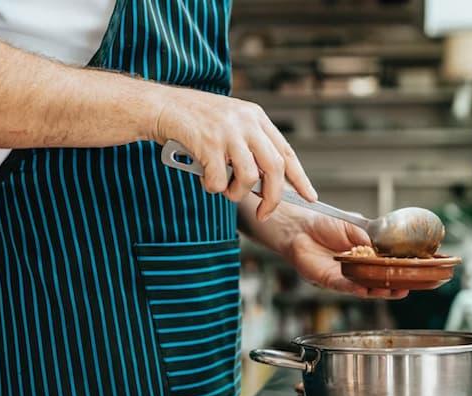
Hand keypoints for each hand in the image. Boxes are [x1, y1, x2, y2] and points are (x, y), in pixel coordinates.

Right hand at [153, 86, 315, 219]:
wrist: (161, 106)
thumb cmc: (194, 122)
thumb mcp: (230, 124)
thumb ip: (250, 147)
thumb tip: (268, 184)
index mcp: (256, 117)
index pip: (286, 152)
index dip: (300, 178)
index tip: (310, 197)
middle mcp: (246, 122)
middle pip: (274, 168)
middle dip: (272, 198)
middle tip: (264, 213)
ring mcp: (228, 132)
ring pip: (249, 178)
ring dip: (235, 193)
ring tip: (223, 188)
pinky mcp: (208, 143)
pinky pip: (220, 181)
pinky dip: (213, 187)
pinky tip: (204, 177)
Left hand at [285, 214, 409, 299]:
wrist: (301, 226)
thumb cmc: (324, 224)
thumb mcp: (353, 225)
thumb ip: (367, 237)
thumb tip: (381, 248)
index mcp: (365, 254)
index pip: (384, 266)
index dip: (398, 271)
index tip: (412, 273)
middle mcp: (356, 268)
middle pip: (377, 282)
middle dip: (392, 287)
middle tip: (406, 289)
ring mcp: (344, 276)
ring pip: (363, 288)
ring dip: (377, 292)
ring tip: (391, 292)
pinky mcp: (329, 280)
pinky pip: (344, 286)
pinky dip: (355, 288)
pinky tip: (366, 290)